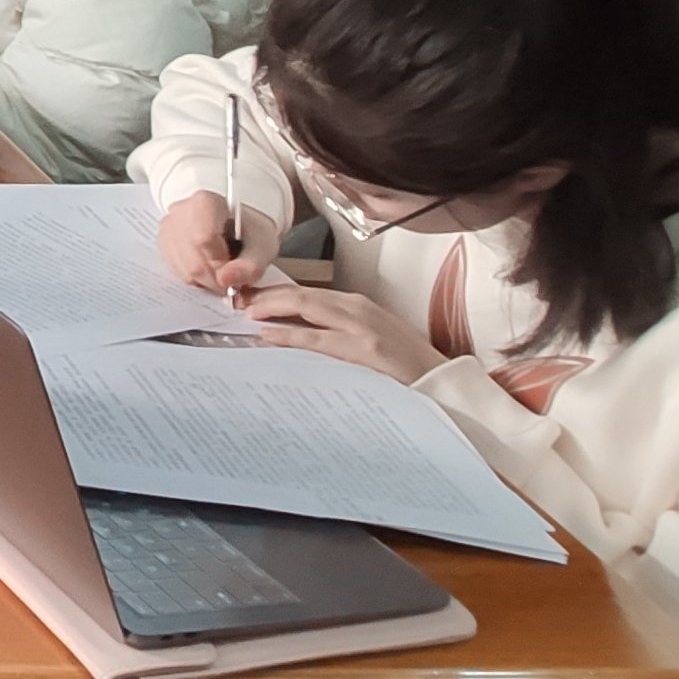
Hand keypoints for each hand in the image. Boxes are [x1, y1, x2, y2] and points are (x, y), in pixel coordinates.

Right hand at [157, 190, 280, 299]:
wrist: (237, 225)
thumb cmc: (250, 231)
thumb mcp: (263, 246)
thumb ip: (251, 266)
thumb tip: (226, 280)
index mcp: (206, 201)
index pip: (204, 239)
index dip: (220, 264)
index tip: (234, 270)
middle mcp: (181, 210)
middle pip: (193, 260)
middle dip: (216, 278)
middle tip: (232, 279)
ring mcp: (168, 226)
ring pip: (184, 269)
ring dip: (207, 281)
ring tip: (222, 272)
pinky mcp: (163, 241)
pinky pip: (177, 271)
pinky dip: (195, 279)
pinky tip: (208, 268)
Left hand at [233, 279, 442, 385]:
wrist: (443, 385)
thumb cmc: (405, 368)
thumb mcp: (371, 340)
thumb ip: (338, 332)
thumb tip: (297, 333)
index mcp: (358, 306)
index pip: (307, 293)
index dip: (274, 294)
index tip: (247, 298)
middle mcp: (358, 309)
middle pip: (300, 294)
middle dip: (265, 296)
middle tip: (235, 301)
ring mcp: (361, 327)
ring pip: (304, 308)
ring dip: (270, 308)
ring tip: (244, 312)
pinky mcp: (364, 350)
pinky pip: (317, 338)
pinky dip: (289, 335)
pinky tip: (267, 336)